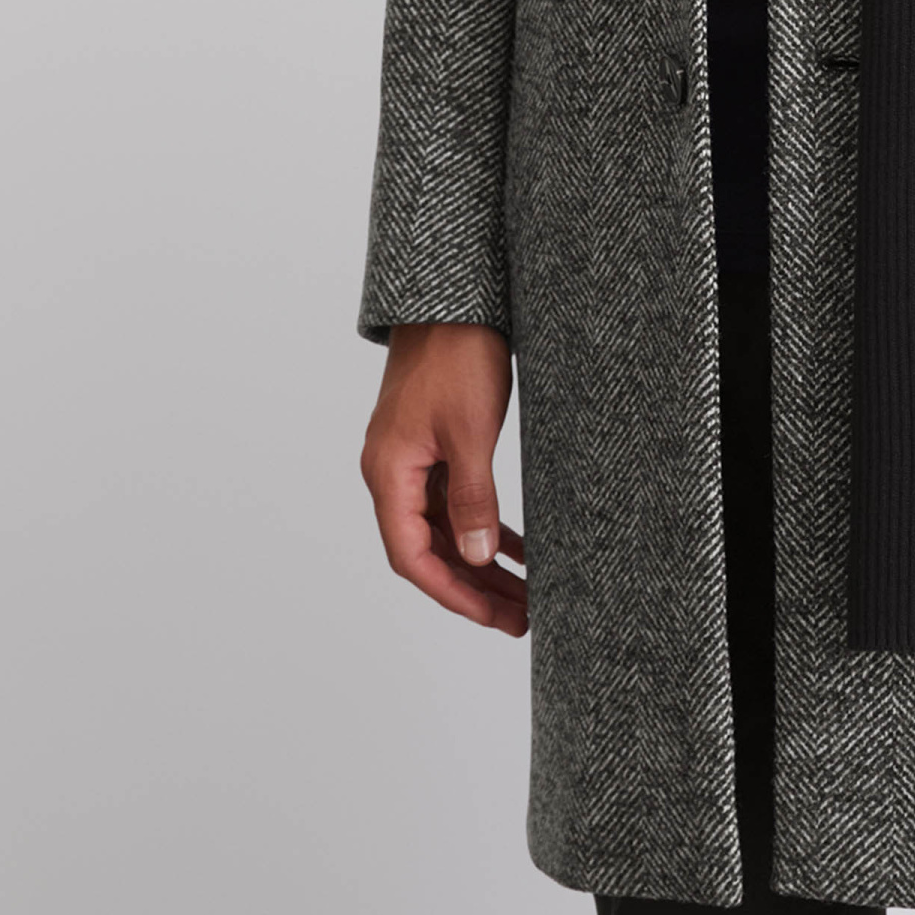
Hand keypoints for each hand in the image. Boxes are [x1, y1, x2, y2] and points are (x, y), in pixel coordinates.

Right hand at [361, 322, 527, 636]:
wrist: (452, 296)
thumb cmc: (456, 354)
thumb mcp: (470, 432)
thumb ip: (472, 498)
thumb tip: (476, 559)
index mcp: (388, 472)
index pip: (412, 556)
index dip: (452, 593)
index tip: (492, 617)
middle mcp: (393, 470)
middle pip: (431, 548)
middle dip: (475, 586)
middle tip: (520, 617)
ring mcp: (413, 457)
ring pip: (447, 527)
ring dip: (482, 560)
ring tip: (526, 593)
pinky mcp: (434, 443)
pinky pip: (456, 499)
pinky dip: (485, 524)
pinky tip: (518, 547)